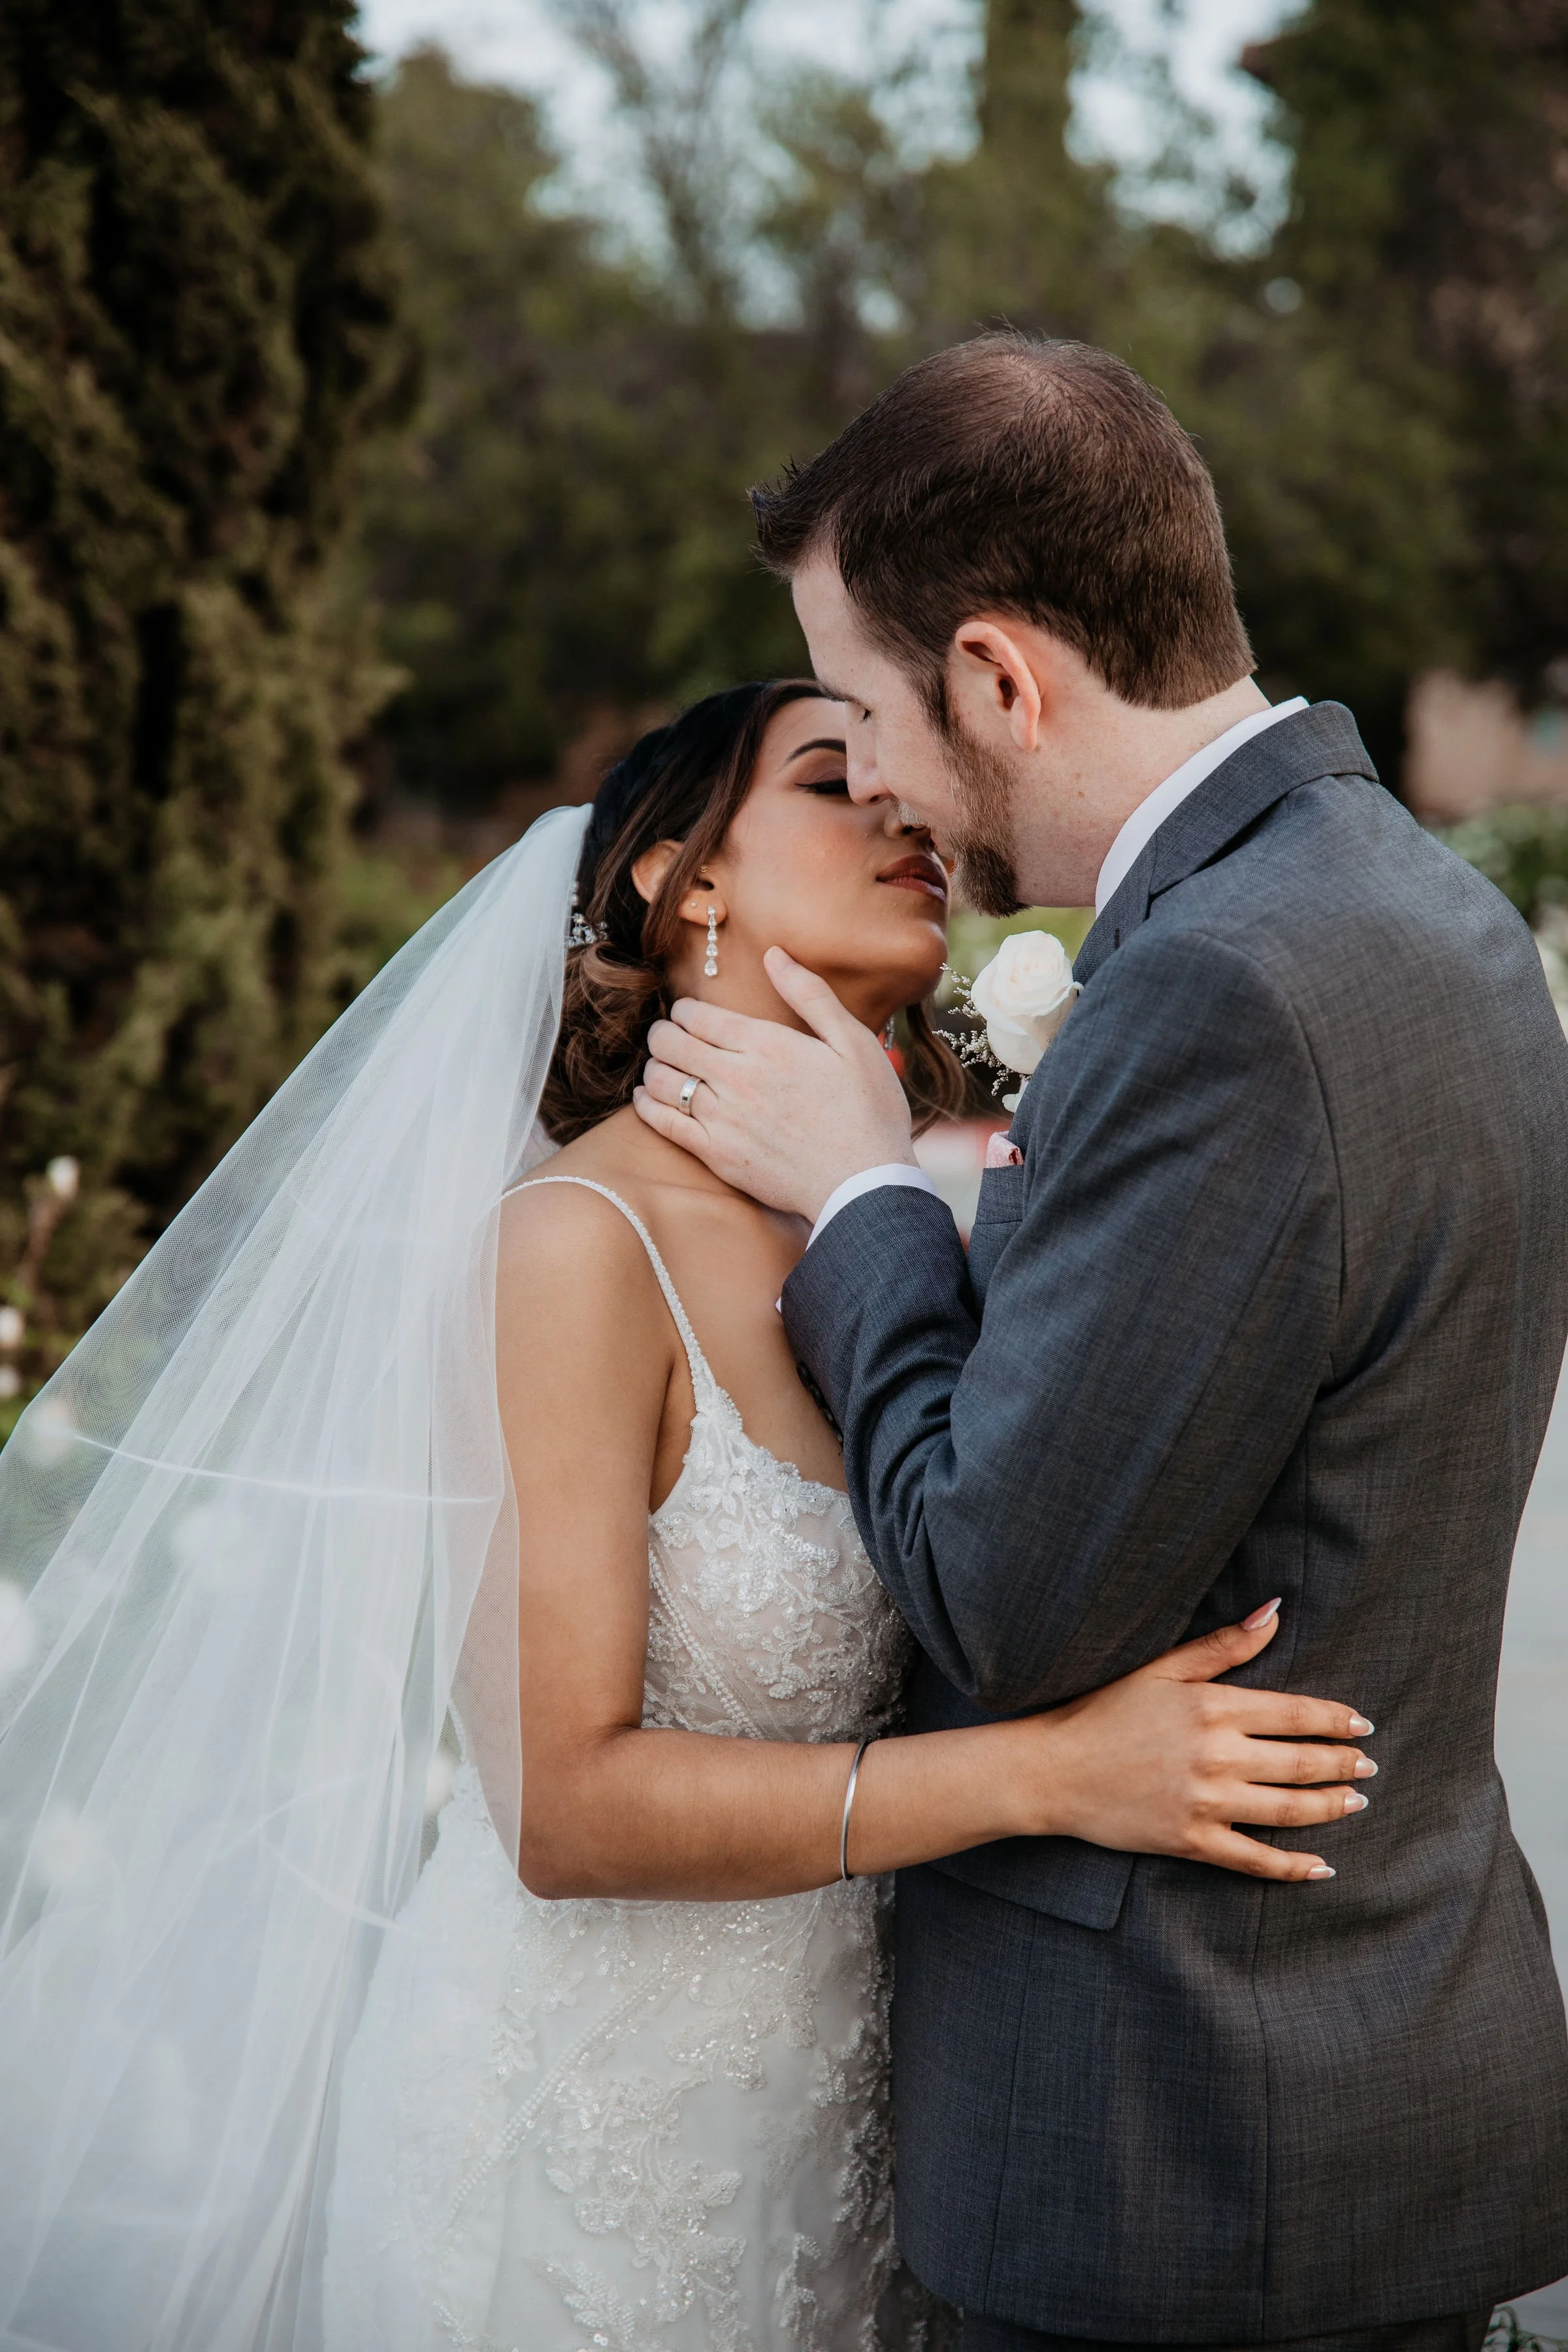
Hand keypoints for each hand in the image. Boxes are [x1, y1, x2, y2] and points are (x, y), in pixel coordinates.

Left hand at [633, 947, 915, 1219]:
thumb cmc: (869, 1112)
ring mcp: (722, 1118)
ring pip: (661, 1080)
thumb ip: (810, 995)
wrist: (864, 1185)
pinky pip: (663, 1123)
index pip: (697, 1015)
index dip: (684, 1010)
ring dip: (654, 1065)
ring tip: (661, 1063)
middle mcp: (736, 1077)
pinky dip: (646, 1105)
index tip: (688, 1014)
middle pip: (671, 1042)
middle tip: (668, 1035)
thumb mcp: (854, 1042)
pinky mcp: (716, 1154)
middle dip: (663, 1032)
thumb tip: (774, 954)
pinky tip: (647, 1098)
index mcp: (766, 1044)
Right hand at [1008, 1604, 1374, 1881]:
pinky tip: (1321, 1867)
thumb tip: (1274, 1611)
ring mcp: (1206, 1802)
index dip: (1334, 1718)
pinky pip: (1255, 1860)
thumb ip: (1223, 1645)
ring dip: (1330, 1808)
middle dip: (1343, 1764)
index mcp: (1212, 1707)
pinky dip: (1293, 1867)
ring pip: (1288, 1810)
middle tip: (1368, 1766)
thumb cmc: (1104, 1710)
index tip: (1361, 1724)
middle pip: (1301, 1762)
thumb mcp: (1161, 1668)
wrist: (1053, 1770)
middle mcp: (1217, 1756)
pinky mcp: (1191, 1841)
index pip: (1294, 1713)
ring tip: (1355, 1803)